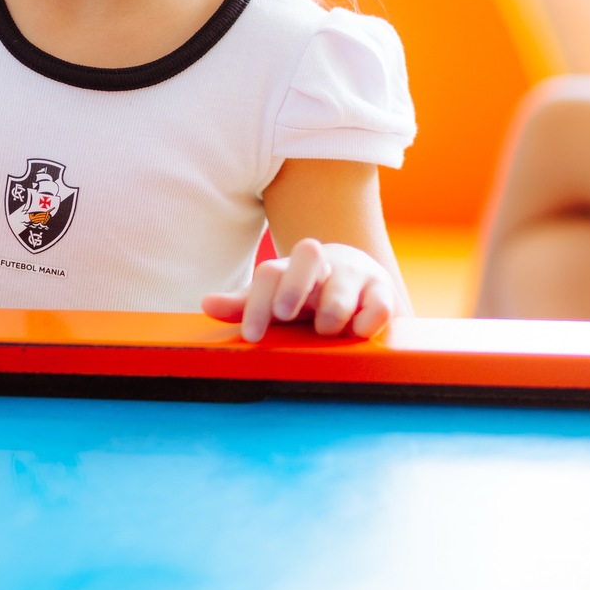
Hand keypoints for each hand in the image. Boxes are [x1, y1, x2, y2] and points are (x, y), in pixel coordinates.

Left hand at [202, 239, 400, 342]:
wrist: (358, 279)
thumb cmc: (307, 294)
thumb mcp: (274, 300)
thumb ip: (244, 304)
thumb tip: (207, 304)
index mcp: (291, 267)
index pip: (270, 273)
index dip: (258, 304)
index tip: (252, 336)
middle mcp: (323, 265)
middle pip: (307, 254)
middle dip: (294, 285)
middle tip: (285, 315)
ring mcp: (355, 276)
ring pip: (344, 282)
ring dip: (333, 308)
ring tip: (326, 330)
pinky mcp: (382, 293)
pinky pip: (380, 303)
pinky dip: (369, 319)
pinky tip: (358, 332)